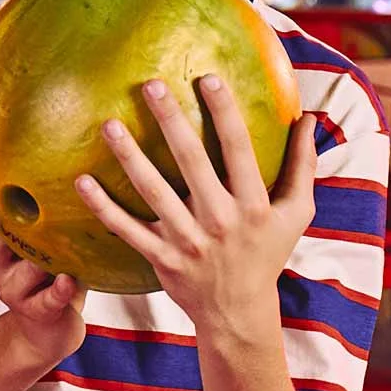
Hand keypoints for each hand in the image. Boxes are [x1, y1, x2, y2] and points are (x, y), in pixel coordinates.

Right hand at [0, 152, 85, 364]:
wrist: (49, 332)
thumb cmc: (49, 277)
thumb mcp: (38, 242)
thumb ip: (37, 215)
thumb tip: (50, 167)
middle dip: (4, 228)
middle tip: (26, 214)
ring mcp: (13, 290)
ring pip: (22, 269)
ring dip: (42, 260)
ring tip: (62, 254)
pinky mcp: (38, 310)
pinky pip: (47, 298)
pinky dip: (57, 289)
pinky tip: (66, 281)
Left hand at [74, 76, 315, 333]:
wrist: (238, 312)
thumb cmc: (267, 253)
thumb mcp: (296, 214)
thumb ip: (303, 166)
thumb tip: (309, 118)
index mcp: (253, 204)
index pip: (238, 149)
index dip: (224, 112)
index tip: (207, 78)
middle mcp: (220, 219)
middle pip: (191, 161)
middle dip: (170, 120)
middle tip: (149, 85)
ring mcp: (187, 240)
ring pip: (152, 191)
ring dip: (128, 156)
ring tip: (108, 124)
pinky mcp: (161, 257)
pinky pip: (126, 229)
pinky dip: (103, 207)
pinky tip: (81, 181)